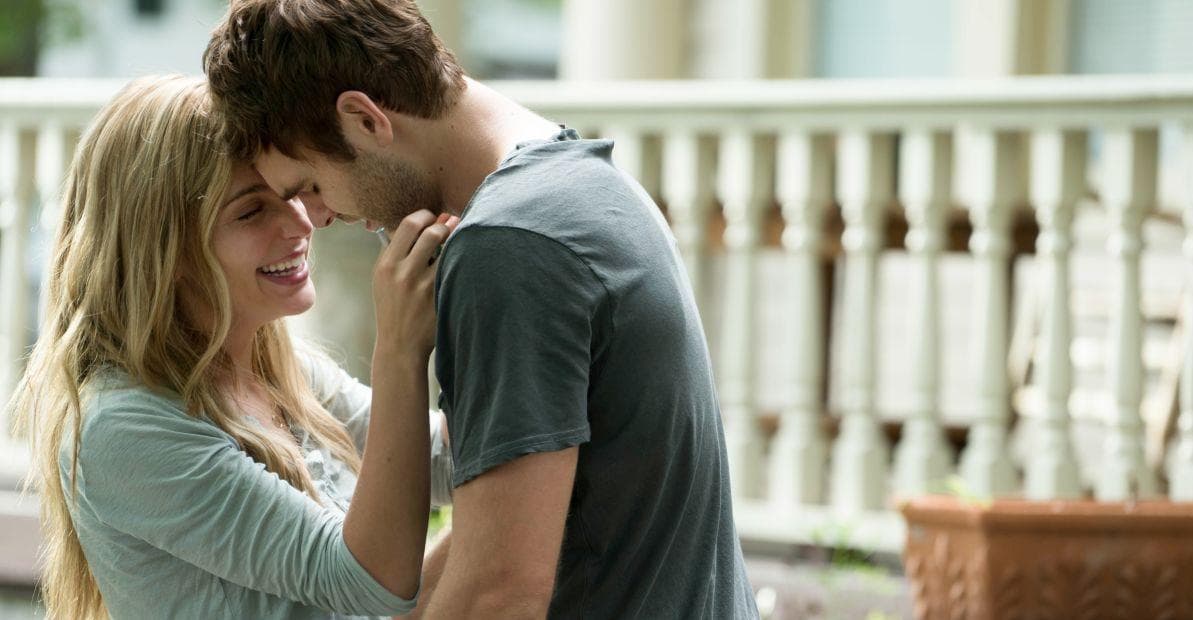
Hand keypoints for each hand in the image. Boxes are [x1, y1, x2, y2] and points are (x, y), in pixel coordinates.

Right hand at [372, 210, 458, 358]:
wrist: (400, 345)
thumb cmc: (394, 306)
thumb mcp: (384, 278)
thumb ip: (399, 250)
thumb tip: (427, 220)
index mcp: (386, 264)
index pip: (409, 224)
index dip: (426, 215)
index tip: (433, 217)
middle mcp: (403, 273)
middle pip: (432, 232)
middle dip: (446, 225)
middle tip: (452, 226)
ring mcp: (424, 287)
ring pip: (449, 250)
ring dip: (457, 242)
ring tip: (460, 242)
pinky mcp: (440, 298)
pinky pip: (456, 270)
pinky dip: (462, 262)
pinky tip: (465, 261)